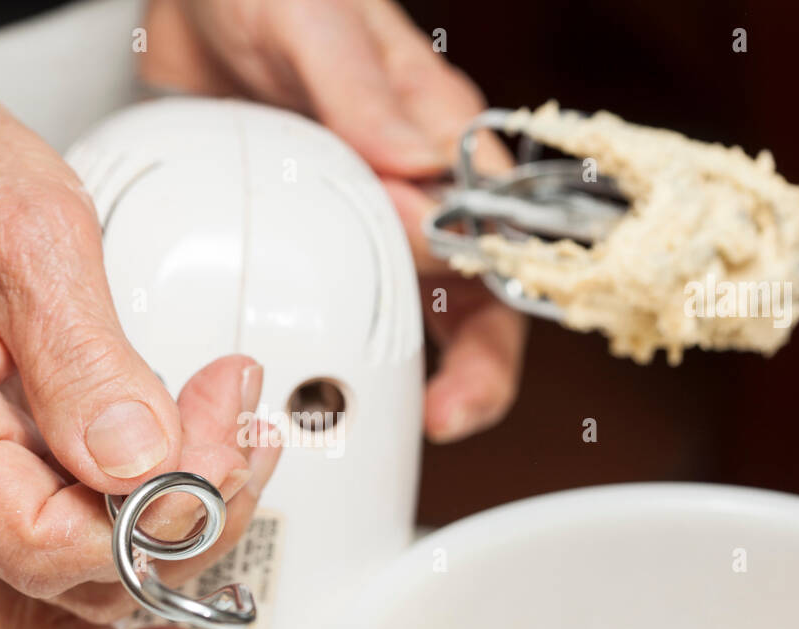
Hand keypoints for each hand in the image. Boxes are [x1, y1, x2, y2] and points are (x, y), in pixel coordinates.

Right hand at [0, 51, 279, 628]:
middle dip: (187, 514)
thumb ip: (87, 360)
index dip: (153, 520)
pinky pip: (83, 554)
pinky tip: (205, 492)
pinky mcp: (4, 487)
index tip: (219, 449)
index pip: (43, 546)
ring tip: (238, 440)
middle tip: (240, 425)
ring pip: (88, 583)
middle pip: (77, 575)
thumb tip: (139, 462)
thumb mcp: (32, 237)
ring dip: (184, 530)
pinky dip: (155, 531)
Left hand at [142, 0, 527, 441]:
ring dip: (403, 372)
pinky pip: (335, 304)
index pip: (493, 235)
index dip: (492, 303)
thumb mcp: (316, 24)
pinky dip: (328, 346)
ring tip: (373, 417)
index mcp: (437, 137)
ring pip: (407, 312)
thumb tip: (423, 184)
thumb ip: (367, 99)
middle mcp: (408, 185)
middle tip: (444, 419)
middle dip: (471, 367)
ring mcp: (359, 215)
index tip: (464, 351)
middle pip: (470, 293)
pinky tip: (305, 376)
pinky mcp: (307, 235)